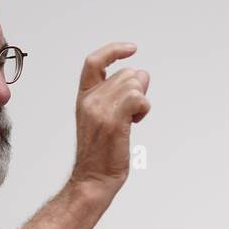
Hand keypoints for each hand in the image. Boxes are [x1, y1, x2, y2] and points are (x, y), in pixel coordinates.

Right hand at [70, 42, 150, 192]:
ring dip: (141, 103)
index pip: (94, 62)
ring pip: (134, 85)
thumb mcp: (107, 118)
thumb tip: (142, 75)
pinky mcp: (113, 120)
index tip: (132, 49)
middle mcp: (90, 100)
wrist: (92, 179)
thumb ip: (121, 94)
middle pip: (125, 74)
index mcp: (84, 97)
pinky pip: (138, 99)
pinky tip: (135, 122)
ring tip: (131, 121)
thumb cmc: (101, 154)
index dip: (114, 51)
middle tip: (132, 113)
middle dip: (137, 90)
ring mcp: (100, 109)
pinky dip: (143, 109)